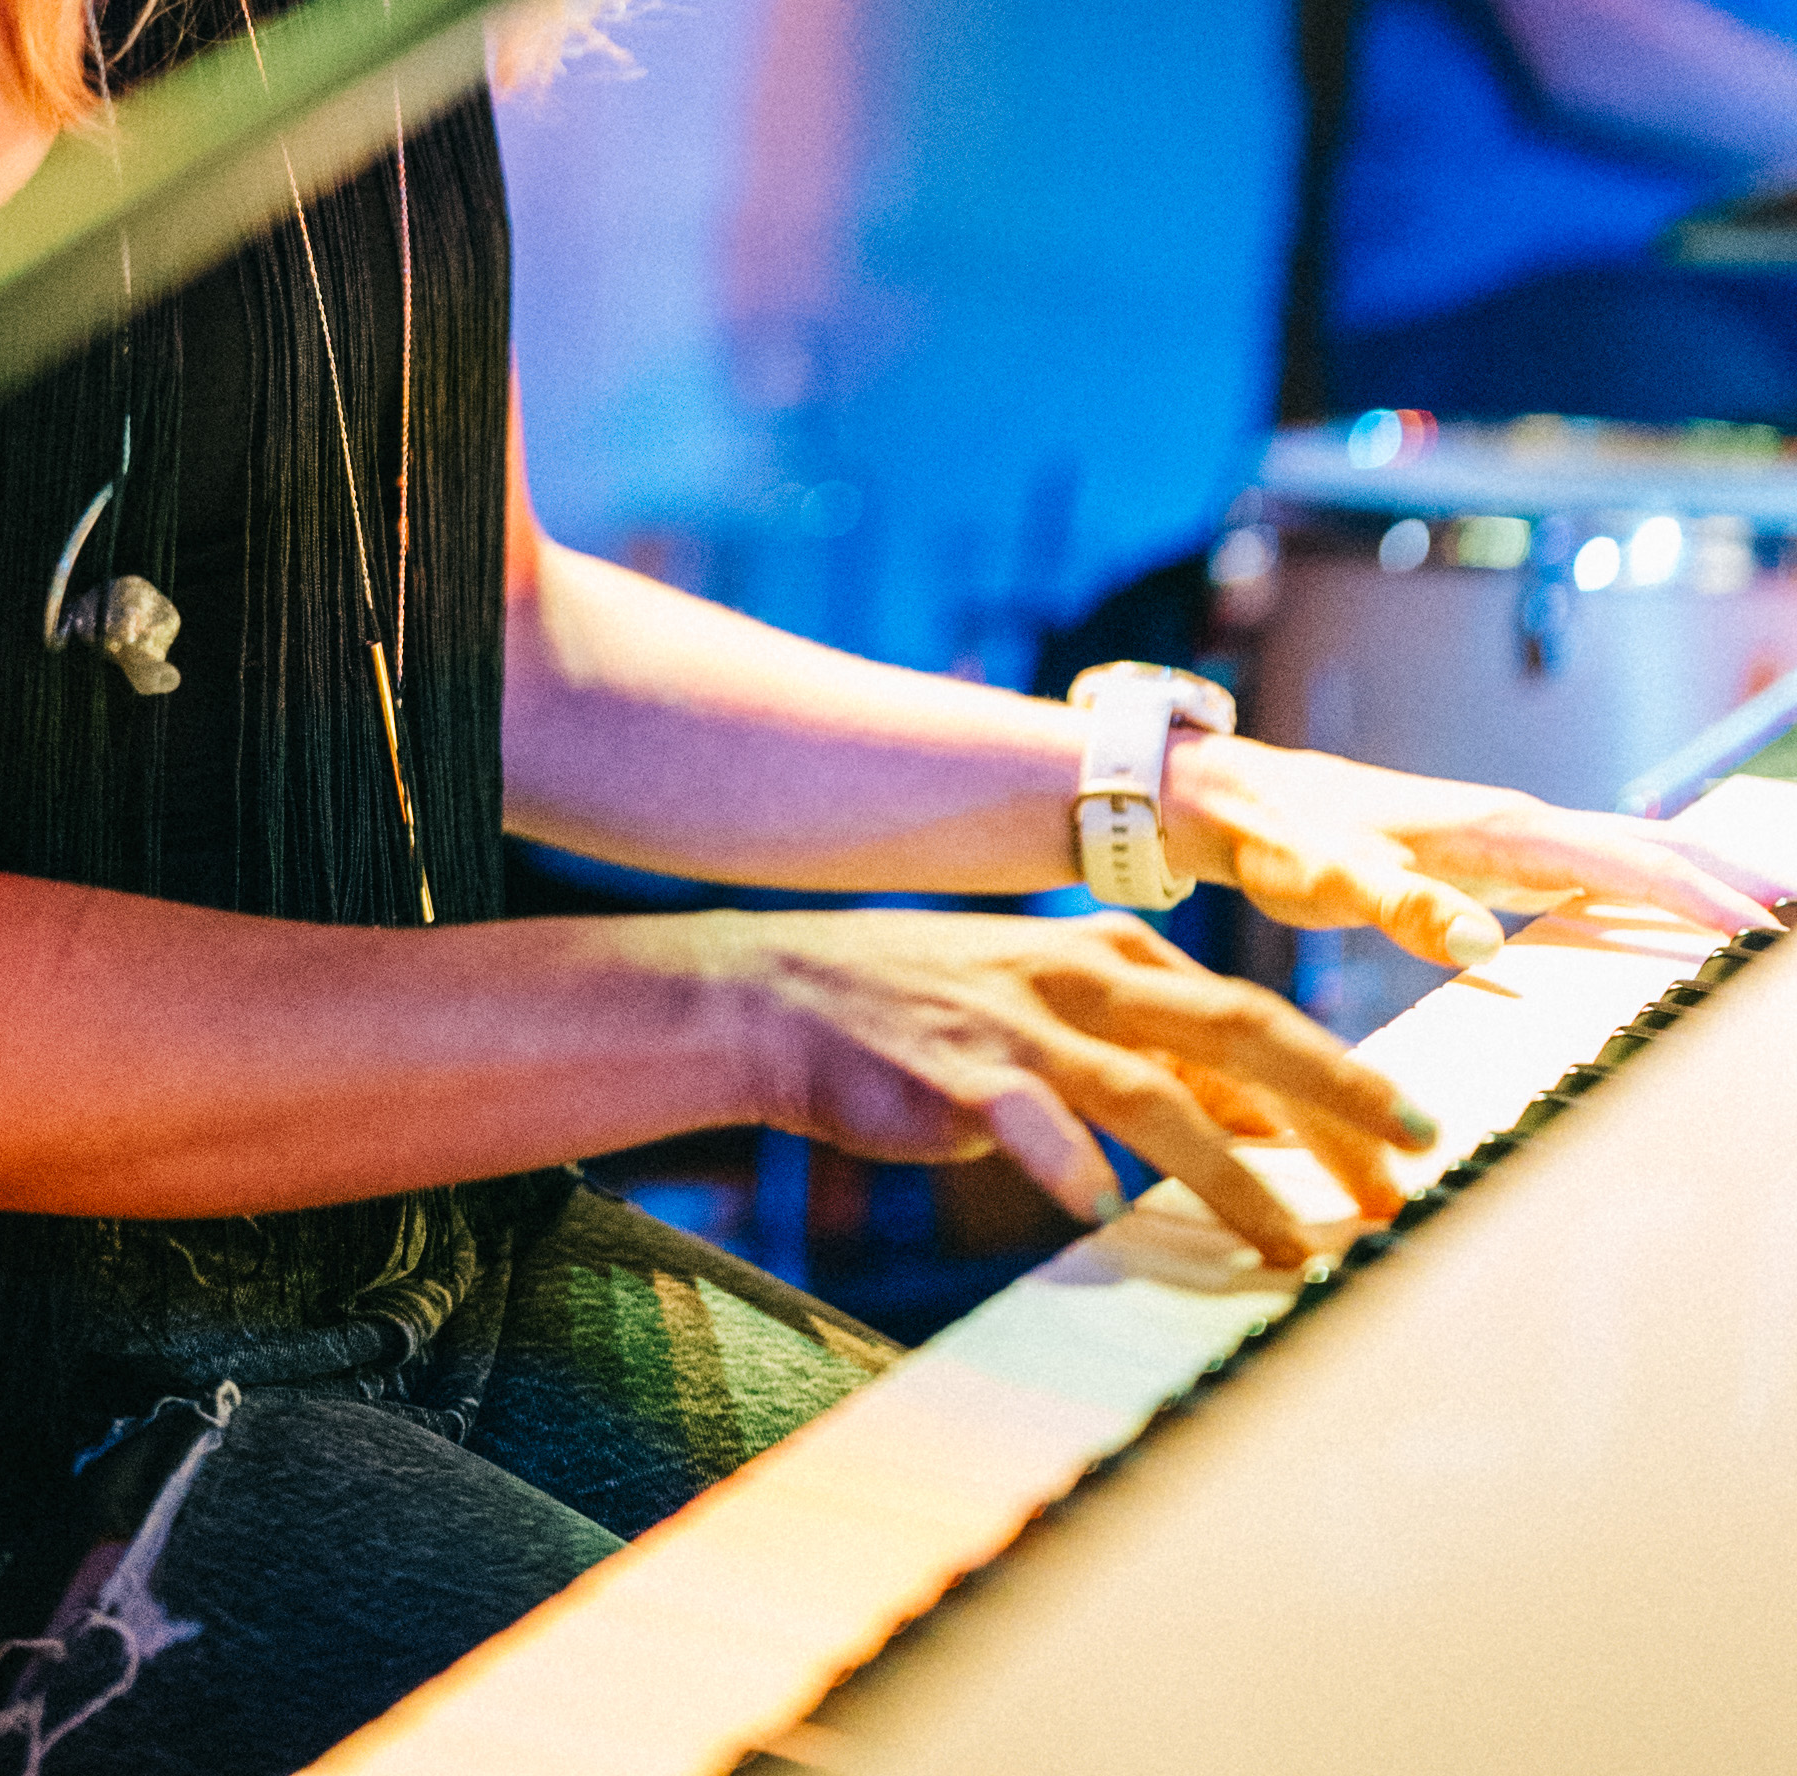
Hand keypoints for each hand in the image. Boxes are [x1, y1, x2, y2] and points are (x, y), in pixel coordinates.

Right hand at [736, 907, 1434, 1269]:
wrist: (786, 993)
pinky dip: (1067, 1166)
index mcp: (1119, 957)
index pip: (1259, 1021)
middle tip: (1415, 1159)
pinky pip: (1028, 1123)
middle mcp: (1086, 978)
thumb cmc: (936, 1014)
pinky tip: (1099, 1213)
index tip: (1412, 1143)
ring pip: (1158, 1097)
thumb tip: (1274, 1126)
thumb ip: (1161, 1058)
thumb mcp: (1064, 1013)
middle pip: (1241, 1033)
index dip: (1343, 1085)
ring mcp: (1025, 1024)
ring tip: (1292, 1246)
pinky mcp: (960, 1074)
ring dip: (1233, 1178)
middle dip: (1338, 1098)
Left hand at [1162, 734, 1781, 971]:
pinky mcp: (1488, 850)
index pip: (1621, 860)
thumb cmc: (1284, 840)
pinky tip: (1660, 907)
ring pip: (1620, 852)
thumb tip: (1485, 942)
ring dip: (1690, 877)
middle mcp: (1512, 822)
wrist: (1242, 800)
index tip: (1760, 928)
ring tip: (1758, 913)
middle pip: (1640, 849)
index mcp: (1495, 829)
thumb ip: (1403, 908)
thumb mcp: (1335, 882)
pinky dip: (1640, 882)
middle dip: (1720, 878)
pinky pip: (1587, 865)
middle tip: (1790, 917)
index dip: (1694, 894)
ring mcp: (1504, 833)